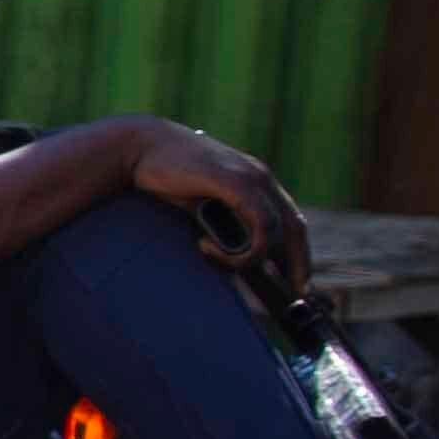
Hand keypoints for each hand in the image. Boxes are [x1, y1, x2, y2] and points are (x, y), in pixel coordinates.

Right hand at [123, 122, 307, 302]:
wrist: (140, 146)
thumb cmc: (163, 173)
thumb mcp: (199, 201)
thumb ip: (218, 221)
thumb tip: (225, 251)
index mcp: (254, 181)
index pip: (289, 220)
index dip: (296, 251)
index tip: (294, 280)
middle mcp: (261, 178)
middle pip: (295, 227)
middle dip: (298, 263)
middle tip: (296, 292)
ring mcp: (253, 178)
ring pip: (279, 229)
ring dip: (253, 257)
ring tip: (222, 262)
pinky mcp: (238, 183)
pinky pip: (261, 224)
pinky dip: (243, 246)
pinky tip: (207, 248)